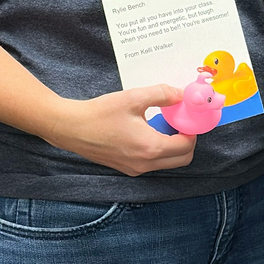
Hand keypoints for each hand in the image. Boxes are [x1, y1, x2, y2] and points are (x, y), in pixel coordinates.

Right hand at [46, 84, 197, 177]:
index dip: (192, 130)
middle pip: (182, 159)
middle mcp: (145, 164)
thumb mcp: (133, 98)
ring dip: (172, 146)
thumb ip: (161, 94)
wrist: (70, 128)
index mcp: (150, 147)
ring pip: (168, 163)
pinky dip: (158, 151)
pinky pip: (153, 164)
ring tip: (162, 124)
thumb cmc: (98, 113)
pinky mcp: (127, 169)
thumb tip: (180, 94)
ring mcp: (135, 169)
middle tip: (179, 122)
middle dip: (187, 141)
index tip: (187, 117)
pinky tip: (147, 132)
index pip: (186, 146)